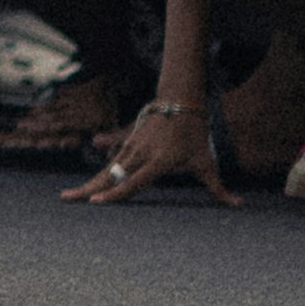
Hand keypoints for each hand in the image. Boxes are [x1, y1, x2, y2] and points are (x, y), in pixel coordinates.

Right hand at [63, 96, 221, 208]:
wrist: (181, 101)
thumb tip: (238, 204)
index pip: (132, 183)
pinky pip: (112, 156)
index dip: (114, 194)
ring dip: (90, 182)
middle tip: (66, 199)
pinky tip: (91, 164)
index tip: (95, 202)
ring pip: (107, 168)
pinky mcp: (128, 140)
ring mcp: (131, 146)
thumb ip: (218, 188)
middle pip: (110, 176)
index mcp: (158, 162)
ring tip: (71, 195)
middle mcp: (140, 154)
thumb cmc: (195, 134)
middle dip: (88, 188)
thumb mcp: (206, 162)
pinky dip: (101, 165)